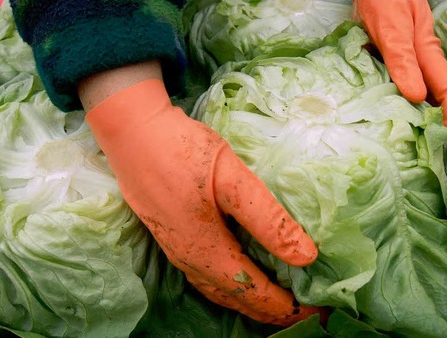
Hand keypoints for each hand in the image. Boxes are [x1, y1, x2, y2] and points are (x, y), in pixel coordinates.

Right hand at [84, 77, 322, 325]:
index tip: (316, 311)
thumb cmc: (182, 150)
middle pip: (234, 298)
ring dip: (248, 302)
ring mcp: (175, 248)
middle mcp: (188, 258)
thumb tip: (306, 257)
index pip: (252, 290)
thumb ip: (268, 219)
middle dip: (270, 311)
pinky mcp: (170, 235)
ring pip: (217, 290)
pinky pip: (204, 277)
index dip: (285, 305)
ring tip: (275, 305)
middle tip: (304, 315)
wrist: (130, 131)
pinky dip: (228, 288)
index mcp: (206, 249)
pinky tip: (236, 280)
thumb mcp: (232, 179)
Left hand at [352, 0, 446, 183]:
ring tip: (436, 176)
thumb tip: (416, 98)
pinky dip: (413, 127)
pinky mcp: (397, 75)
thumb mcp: (390, 24)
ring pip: (430, 113)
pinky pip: (409, 105)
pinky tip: (409, 146)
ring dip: (435, 141)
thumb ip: (401, 58)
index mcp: (430, 59)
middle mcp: (426, 70)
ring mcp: (413, 73)